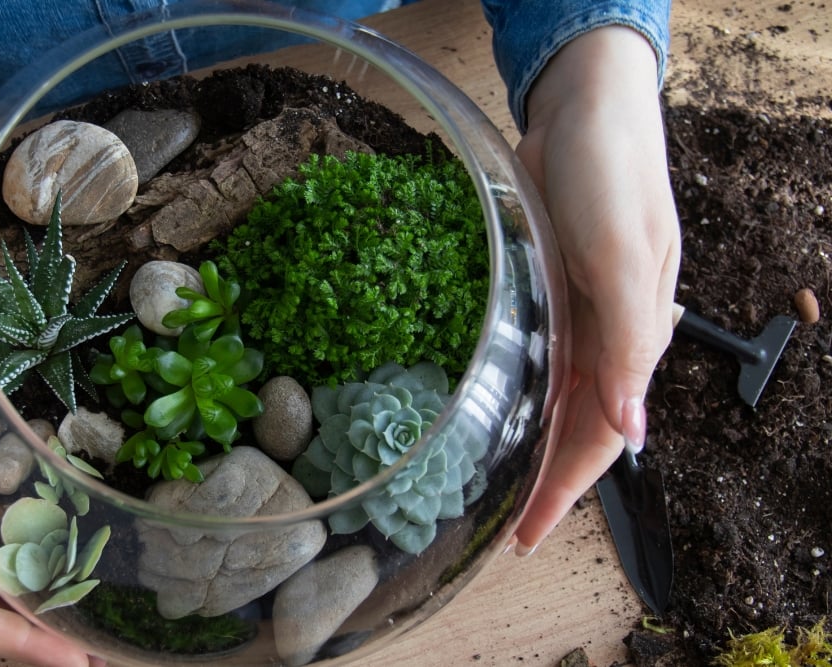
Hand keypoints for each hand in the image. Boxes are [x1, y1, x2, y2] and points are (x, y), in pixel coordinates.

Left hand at [510, 27, 680, 552]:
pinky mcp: (543, 290)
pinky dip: (509, 389)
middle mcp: (603, 339)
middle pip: (572, 430)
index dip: (563, 492)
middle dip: (538, 479)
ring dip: (522, 440)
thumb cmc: (612, 180)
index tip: (524, 537)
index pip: (599, 440)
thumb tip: (632, 433)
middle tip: (492, 524)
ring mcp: (572, 315)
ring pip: (548, 399)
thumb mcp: (622, 262)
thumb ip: (627, 345)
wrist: (587, 113)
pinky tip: (482, 404)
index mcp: (631, 342)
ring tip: (482, 478)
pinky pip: (530, 356)